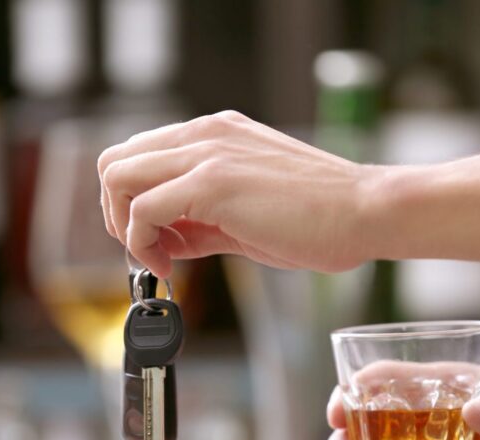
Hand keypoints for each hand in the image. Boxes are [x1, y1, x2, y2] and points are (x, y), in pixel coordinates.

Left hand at [97, 110, 379, 277]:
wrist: (364, 212)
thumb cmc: (317, 217)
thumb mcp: (244, 211)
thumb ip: (199, 220)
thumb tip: (164, 242)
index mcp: (212, 134)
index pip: (138, 156)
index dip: (132, 203)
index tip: (156, 241)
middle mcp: (203, 134)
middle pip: (115, 161)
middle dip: (116, 213)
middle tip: (148, 250)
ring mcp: (206, 153)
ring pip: (118, 178)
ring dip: (124, 228)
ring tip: (160, 259)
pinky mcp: (211, 183)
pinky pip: (142, 210)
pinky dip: (142, 244)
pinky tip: (172, 266)